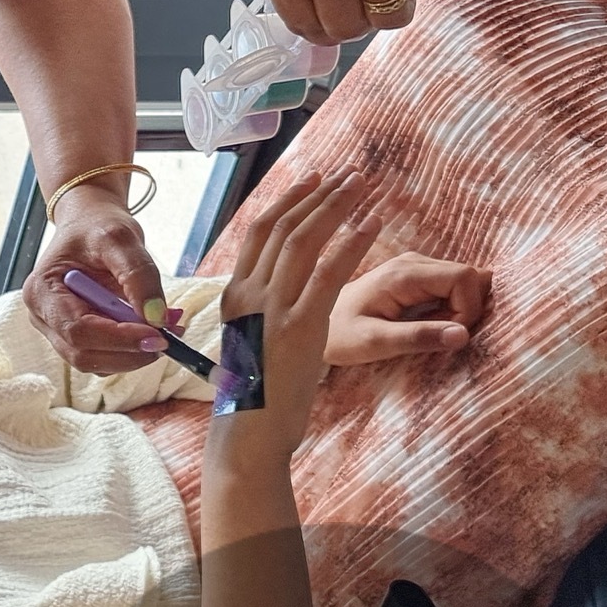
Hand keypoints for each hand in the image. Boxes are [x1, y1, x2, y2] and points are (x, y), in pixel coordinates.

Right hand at [24, 187, 168, 374]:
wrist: (89, 224)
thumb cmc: (96, 227)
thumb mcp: (120, 239)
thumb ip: (139, 275)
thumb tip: (157, 318)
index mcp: (42, 291)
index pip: (78, 330)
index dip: (119, 338)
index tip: (158, 335)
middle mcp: (43, 317)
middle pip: (84, 354)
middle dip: (129, 351)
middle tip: (169, 337)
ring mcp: (57, 331)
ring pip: (96, 362)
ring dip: (134, 353)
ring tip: (166, 327)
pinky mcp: (77, 338)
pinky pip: (105, 356)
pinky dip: (132, 350)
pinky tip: (150, 328)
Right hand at [217, 170, 380, 454]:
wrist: (248, 433)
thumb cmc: (253, 399)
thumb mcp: (250, 347)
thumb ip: (260, 319)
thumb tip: (274, 306)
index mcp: (235, 296)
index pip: (259, 233)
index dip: (288, 201)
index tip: (313, 180)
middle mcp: (248, 294)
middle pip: (282, 227)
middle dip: (318, 195)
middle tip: (348, 173)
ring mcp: (272, 308)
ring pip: (303, 240)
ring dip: (336, 207)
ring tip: (363, 186)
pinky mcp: (299, 327)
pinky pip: (327, 273)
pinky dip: (351, 243)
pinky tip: (371, 224)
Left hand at [325, 251, 487, 364]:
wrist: (311, 321)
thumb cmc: (340, 336)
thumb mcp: (376, 343)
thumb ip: (418, 337)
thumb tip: (464, 334)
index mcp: (403, 274)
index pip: (465, 277)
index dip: (468, 308)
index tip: (447, 334)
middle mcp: (411, 261)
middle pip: (468, 276)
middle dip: (466, 309)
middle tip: (435, 334)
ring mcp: (414, 266)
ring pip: (463, 281)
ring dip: (458, 310)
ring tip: (425, 329)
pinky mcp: (415, 275)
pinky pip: (452, 286)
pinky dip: (452, 307)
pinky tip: (426, 322)